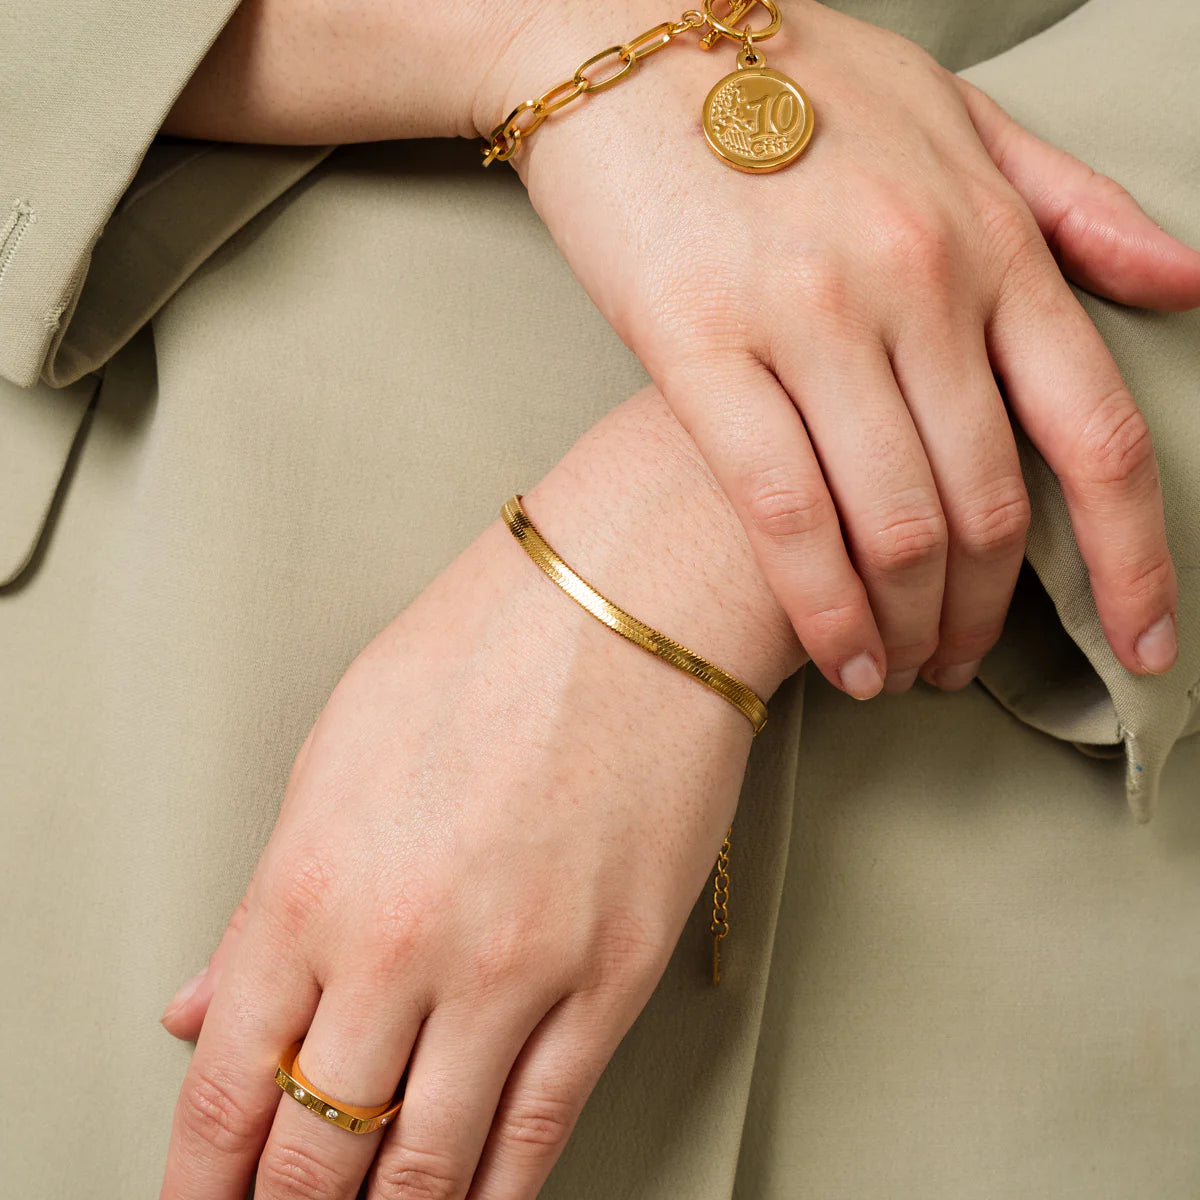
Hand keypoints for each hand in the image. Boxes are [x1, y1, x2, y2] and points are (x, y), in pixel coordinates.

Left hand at [157, 389, 802, 1199]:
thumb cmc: (486, 648)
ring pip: (431, 1166)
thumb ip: (266, 902)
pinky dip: (497, 1190)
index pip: (228, 1088)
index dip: (202, 1180)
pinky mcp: (613, 973)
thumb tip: (209, 1004)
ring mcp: (516, 969)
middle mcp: (405, 944)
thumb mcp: (334, 754)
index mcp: (313, 881)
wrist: (632, 600)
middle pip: (320, 1152)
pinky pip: (543, 1124)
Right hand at [480, 0, 1199, 696]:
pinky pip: (781, 509)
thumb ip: (1077, 209)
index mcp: (990, 241)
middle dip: (985, 616)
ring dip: (908, 629)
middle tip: (960, 664)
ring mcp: (807, 314)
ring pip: (893, 523)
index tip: (1144, 643)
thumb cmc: (794, 81)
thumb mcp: (959, 120)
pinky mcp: (698, 343)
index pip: (1095, 434)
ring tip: (896, 672)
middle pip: (988, 504)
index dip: (1134, 561)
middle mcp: (917, 282)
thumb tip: (1186, 283)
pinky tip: (833, 657)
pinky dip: (820, 604)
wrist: (623, 32)